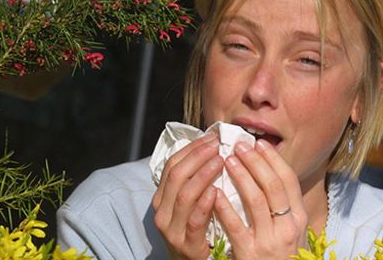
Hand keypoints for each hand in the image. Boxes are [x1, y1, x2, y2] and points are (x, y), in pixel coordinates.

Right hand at [152, 133, 222, 259]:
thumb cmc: (195, 230)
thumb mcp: (189, 204)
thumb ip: (195, 181)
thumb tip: (211, 148)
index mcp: (161, 197)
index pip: (172, 164)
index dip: (191, 149)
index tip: (210, 137)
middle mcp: (161, 211)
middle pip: (176, 175)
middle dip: (197, 156)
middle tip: (217, 145)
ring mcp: (172, 228)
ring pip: (184, 195)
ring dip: (203, 174)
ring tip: (220, 161)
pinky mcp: (186, 244)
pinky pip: (194, 220)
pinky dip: (204, 203)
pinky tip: (216, 191)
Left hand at [214, 139, 307, 258]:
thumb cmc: (280, 255)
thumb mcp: (289, 230)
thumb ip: (281, 206)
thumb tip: (265, 172)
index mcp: (298, 218)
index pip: (289, 181)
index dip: (274, 159)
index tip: (259, 143)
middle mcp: (288, 227)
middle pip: (273, 185)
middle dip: (256, 161)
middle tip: (240, 145)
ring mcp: (269, 240)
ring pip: (256, 200)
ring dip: (241, 176)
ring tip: (227, 160)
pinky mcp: (250, 253)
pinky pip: (236, 226)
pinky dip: (225, 207)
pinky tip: (214, 193)